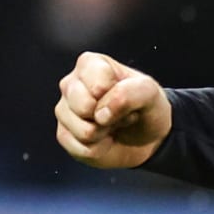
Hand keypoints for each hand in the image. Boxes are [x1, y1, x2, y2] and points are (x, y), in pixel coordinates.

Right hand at [54, 52, 170, 168]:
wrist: (147, 136)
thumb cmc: (146, 106)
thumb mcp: (150, 93)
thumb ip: (129, 93)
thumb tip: (100, 114)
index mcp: (90, 64)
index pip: (98, 84)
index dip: (118, 96)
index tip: (126, 94)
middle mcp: (71, 84)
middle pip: (84, 107)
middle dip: (111, 116)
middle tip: (119, 112)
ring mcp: (64, 110)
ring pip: (84, 131)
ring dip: (106, 133)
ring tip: (112, 124)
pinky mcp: (64, 135)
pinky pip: (82, 149)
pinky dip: (100, 148)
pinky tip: (104, 138)